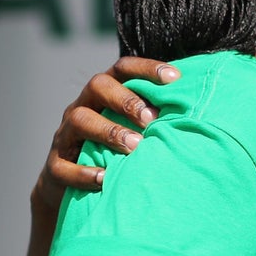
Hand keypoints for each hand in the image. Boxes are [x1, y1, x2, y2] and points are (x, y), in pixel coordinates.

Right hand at [32, 57, 178, 211]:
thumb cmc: (115, 153)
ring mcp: (65, 135)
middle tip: (152, 120)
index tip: (175, 78)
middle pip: (98, 86)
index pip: (122, 69)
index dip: (147, 68)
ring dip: (109, 132)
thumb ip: (156, 121)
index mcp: (104, 94)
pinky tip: (105, 179)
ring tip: (135, 147)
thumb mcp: (133, 132)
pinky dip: (83, 173)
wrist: (70, 186)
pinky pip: (62, 166)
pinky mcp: (54, 166)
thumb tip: (201, 115)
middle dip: (126, 100)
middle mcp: (83, 107)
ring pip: (80, 120)